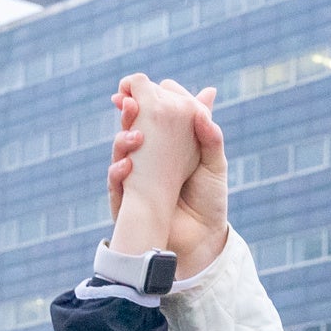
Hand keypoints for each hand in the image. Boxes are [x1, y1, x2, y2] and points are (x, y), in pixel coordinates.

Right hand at [104, 76, 229, 275]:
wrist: (202, 242)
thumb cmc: (209, 201)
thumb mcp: (214, 164)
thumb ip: (209, 132)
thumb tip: (210, 92)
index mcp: (169, 142)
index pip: (154, 110)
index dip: (148, 96)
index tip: (144, 88)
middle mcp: (149, 155)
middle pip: (132, 125)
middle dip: (128, 110)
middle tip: (130, 102)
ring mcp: (135, 176)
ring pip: (119, 150)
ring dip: (122, 138)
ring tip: (135, 134)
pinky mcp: (126, 199)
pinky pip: (115, 182)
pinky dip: (119, 170)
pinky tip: (128, 164)